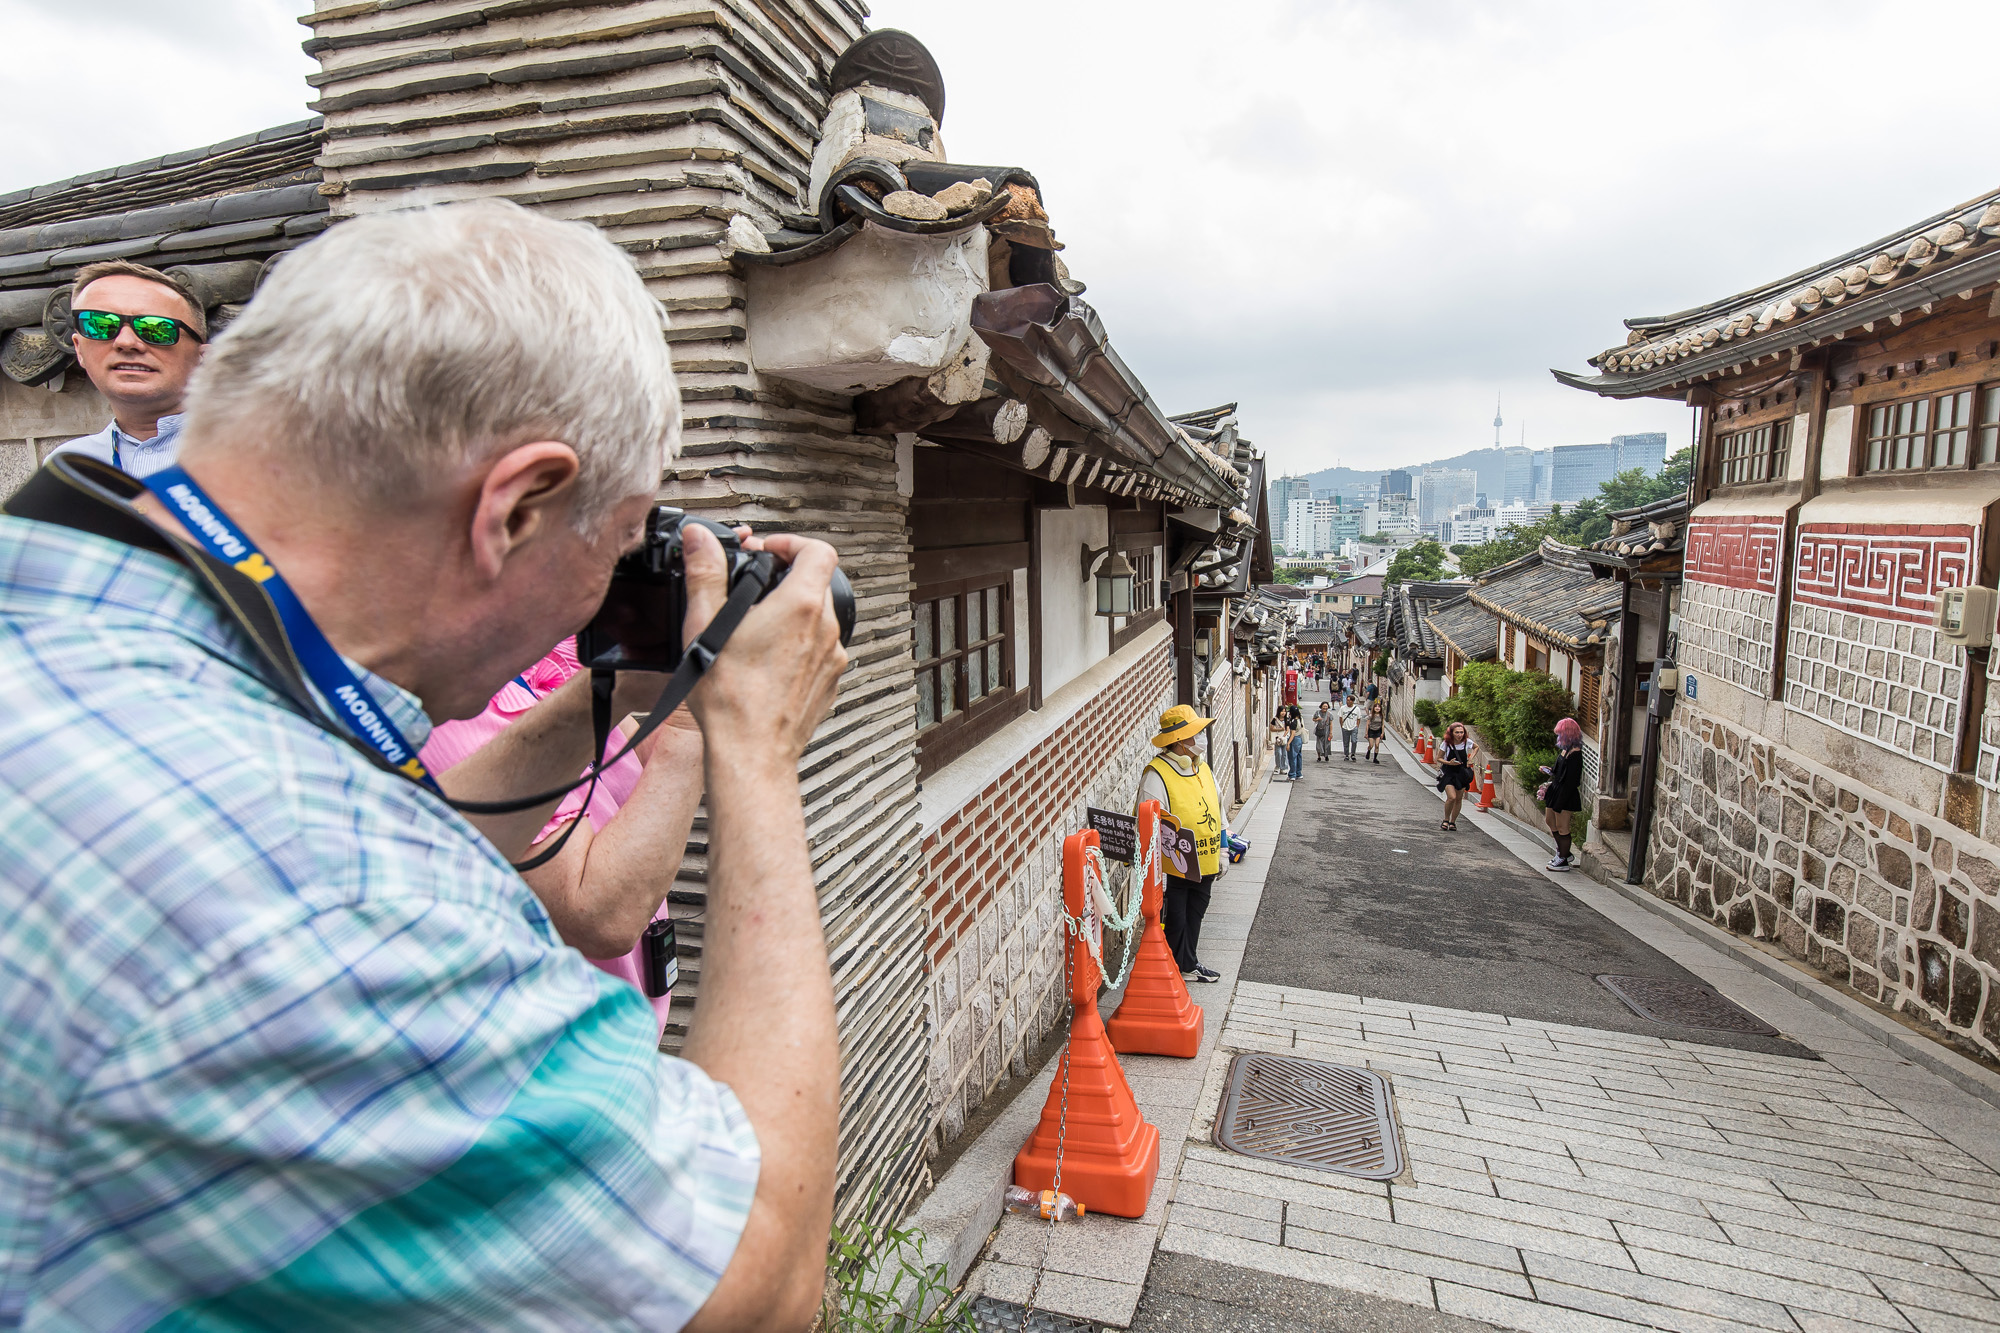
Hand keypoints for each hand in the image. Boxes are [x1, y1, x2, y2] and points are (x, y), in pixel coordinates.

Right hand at [679, 523, 846, 763]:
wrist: (751, 754)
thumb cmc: (730, 700)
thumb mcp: (705, 626)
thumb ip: (704, 573)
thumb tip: (700, 538)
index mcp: (801, 606)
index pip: (818, 551)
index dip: (792, 543)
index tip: (768, 551)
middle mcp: (825, 630)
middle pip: (818, 582)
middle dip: (786, 578)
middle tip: (755, 588)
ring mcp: (831, 658)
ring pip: (819, 618)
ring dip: (792, 613)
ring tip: (756, 628)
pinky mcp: (829, 682)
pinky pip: (819, 650)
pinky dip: (797, 645)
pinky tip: (766, 661)